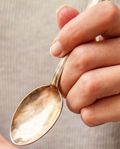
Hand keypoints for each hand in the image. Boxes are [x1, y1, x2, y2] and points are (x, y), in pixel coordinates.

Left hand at [50, 2, 119, 125]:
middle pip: (83, 57)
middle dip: (64, 78)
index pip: (103, 15)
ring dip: (72, 99)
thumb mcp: (101, 47)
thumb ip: (83, 32)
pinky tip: (92, 110)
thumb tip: (63, 14)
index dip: (72, 32)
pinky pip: (92, 114)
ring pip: (89, 86)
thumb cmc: (112, 72)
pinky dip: (84, 115)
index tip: (56, 50)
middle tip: (66, 86)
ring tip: (77, 100)